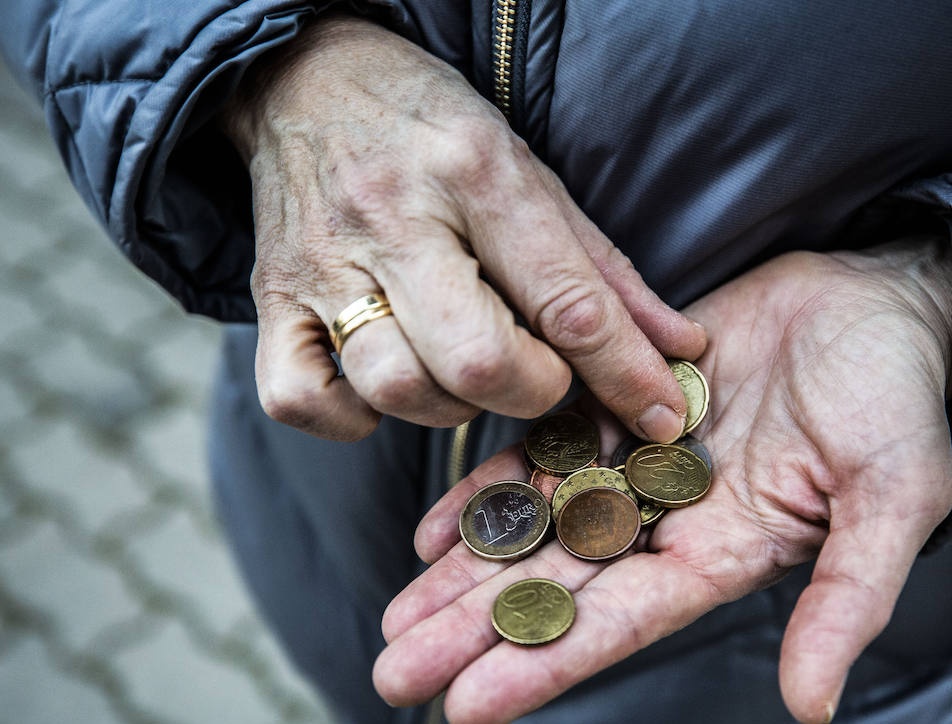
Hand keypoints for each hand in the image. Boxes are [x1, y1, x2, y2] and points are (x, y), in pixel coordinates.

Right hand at [221, 16, 704, 441]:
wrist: (302, 77)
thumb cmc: (432, 131)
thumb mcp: (530, 172)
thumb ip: (604, 269)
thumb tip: (681, 350)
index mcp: (474, 171)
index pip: (564, 298)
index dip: (625, 372)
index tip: (660, 415)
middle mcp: (393, 218)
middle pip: (476, 360)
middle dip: (530, 390)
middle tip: (537, 371)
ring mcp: (322, 264)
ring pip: (394, 386)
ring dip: (448, 405)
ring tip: (462, 370)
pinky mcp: (271, 300)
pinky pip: (300, 400)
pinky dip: (351, 417)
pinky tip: (384, 388)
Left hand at [373, 239, 951, 723]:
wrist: (882, 304)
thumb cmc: (899, 403)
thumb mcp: (894, 503)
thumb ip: (848, 600)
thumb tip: (811, 705)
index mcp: (722, 556)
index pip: (621, 623)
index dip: (546, 663)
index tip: (467, 706)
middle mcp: (669, 523)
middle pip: (557, 587)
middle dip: (474, 632)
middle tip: (393, 675)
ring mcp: (638, 467)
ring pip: (536, 529)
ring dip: (464, 573)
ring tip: (392, 621)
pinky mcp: (619, 406)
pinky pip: (544, 453)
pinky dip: (490, 489)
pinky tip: (433, 528)